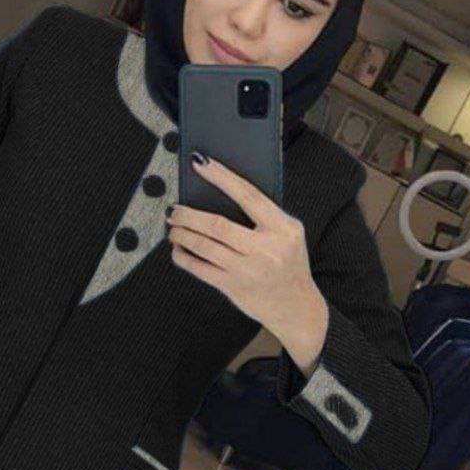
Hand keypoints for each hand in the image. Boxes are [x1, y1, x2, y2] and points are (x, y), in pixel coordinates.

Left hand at [166, 153, 317, 334]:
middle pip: (218, 225)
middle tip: (174, 209)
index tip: (200, 163)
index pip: (248, 195)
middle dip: (189, 215)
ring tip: (172, 227)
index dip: (221, 177)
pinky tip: (177, 250)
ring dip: (182, 235)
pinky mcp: (234, 288)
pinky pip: (201, 270)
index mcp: (283, 228)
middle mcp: (266, 249)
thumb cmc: (289, 265)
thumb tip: (223, 194)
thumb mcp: (289, 234)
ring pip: (205, 247)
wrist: (296, 306)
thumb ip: (265, 216)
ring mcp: (248, 270)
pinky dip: (184, 258)